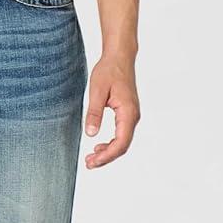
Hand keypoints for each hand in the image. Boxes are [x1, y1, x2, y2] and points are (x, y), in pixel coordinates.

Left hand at [83, 54, 139, 168]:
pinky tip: (98, 145)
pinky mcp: (127, 114)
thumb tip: (91, 134)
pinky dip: (111, 143)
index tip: (93, 161)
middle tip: (89, 164)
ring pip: (122, 141)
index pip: (121, 142)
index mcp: (128, 112)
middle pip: (123, 146)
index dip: (107, 155)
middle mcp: (133, 116)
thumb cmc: (109, 71)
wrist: (119, 57)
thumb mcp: (96, 91)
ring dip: (108, 152)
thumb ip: (94, 113)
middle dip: (106, 158)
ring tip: (91, 158)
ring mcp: (131, 115)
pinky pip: (121, 134)